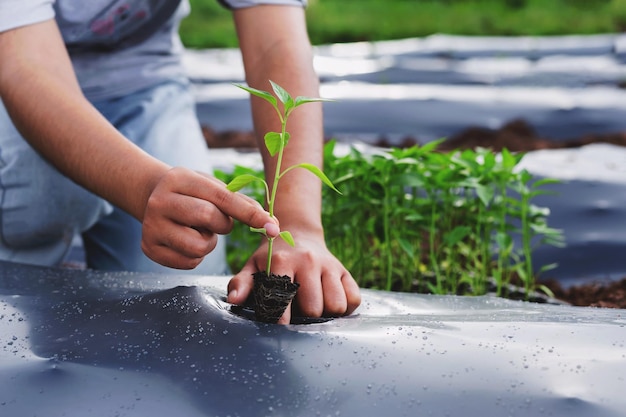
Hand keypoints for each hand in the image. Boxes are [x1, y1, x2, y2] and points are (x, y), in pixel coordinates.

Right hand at [141, 167, 277, 268]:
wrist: (152, 197)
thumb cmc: (192, 193)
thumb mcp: (212, 187)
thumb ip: (241, 202)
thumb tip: (271, 223)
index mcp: (180, 178)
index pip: (222, 197)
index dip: (250, 213)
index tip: (273, 226)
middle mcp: (161, 201)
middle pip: (209, 218)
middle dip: (222, 225)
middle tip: (215, 221)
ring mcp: (151, 226)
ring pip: (199, 246)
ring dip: (209, 243)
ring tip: (198, 231)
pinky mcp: (149, 248)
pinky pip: (189, 262)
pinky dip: (196, 256)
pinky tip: (186, 240)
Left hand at [227, 228, 360, 323]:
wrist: (298, 233)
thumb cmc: (271, 257)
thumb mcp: (253, 266)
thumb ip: (242, 283)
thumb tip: (234, 300)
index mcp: (283, 260)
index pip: (284, 298)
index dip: (280, 317)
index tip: (278, 325)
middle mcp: (309, 261)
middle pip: (314, 308)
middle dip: (304, 317)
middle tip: (296, 313)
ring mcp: (330, 266)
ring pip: (336, 305)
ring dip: (325, 314)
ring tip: (313, 308)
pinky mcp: (345, 271)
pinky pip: (353, 299)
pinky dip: (345, 307)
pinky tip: (329, 303)